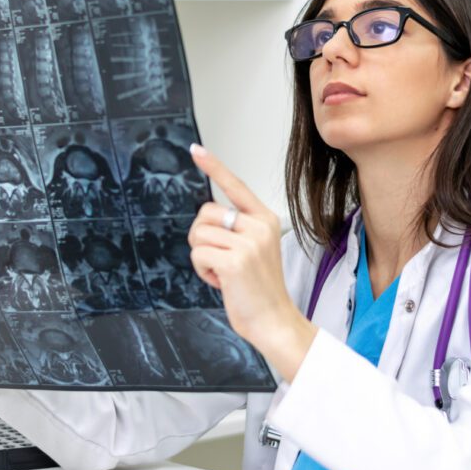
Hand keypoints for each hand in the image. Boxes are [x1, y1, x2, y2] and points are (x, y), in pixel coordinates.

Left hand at [186, 143, 315, 380]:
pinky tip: (222, 281)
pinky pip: (198, 254)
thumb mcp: (255, 248)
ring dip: (203, 257)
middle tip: (220, 259)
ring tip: (224, 272)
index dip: (214, 166)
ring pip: (198, 235)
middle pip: (204, 213)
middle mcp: (258, 226)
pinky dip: (203, 271)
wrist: (274, 320)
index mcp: (265, 219)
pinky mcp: (234, 261)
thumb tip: (207, 216)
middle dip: (202, 237)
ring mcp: (248, 243)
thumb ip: (237, 228)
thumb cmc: (259, 288)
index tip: (196, 150)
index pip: (235, 186)